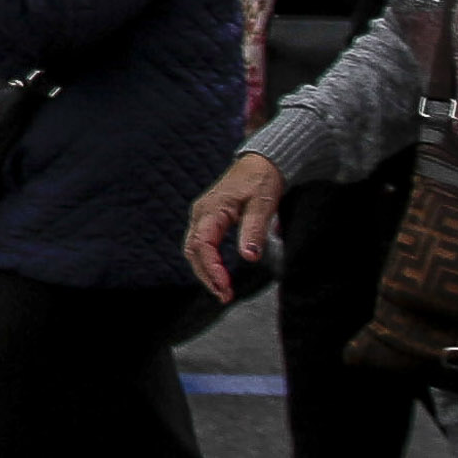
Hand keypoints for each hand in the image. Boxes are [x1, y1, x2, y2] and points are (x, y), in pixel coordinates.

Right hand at [183, 154, 287, 297]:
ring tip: (224, 291)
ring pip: (194, 250)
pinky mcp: (208, 220)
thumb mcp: (263, 205)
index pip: (202, 245)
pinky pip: (201, 244)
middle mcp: (201, 214)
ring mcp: (202, 217)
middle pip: (193, 251)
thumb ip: (254, 230)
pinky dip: (208, 262)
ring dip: (206, 272)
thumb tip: (249, 258)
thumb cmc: (261, 180)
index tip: (226, 286)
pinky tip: (220, 274)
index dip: (212, 268)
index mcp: (211, 210)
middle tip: (226, 296)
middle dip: (207, 276)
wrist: (260, 162)